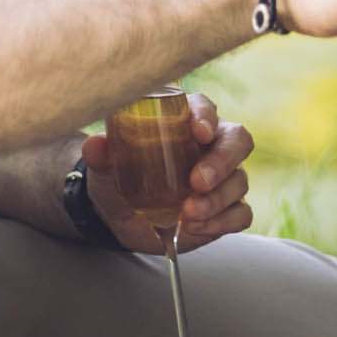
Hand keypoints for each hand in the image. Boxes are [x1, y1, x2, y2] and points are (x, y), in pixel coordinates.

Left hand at [83, 94, 253, 253]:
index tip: (198, 132)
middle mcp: (211, 146)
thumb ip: (101, 155)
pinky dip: (221, 223)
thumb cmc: (119, 179)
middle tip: (197, 182)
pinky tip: (195, 228)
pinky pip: (241, 214)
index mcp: (185, 123)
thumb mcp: (105, 167)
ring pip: (239, 181)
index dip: (206, 116)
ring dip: (216, 200)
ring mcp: (223, 179)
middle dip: (221, 161)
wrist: (120, 219)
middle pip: (237, 141)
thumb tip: (96, 145)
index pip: (205, 108)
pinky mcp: (226, 209)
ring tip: (188, 215)